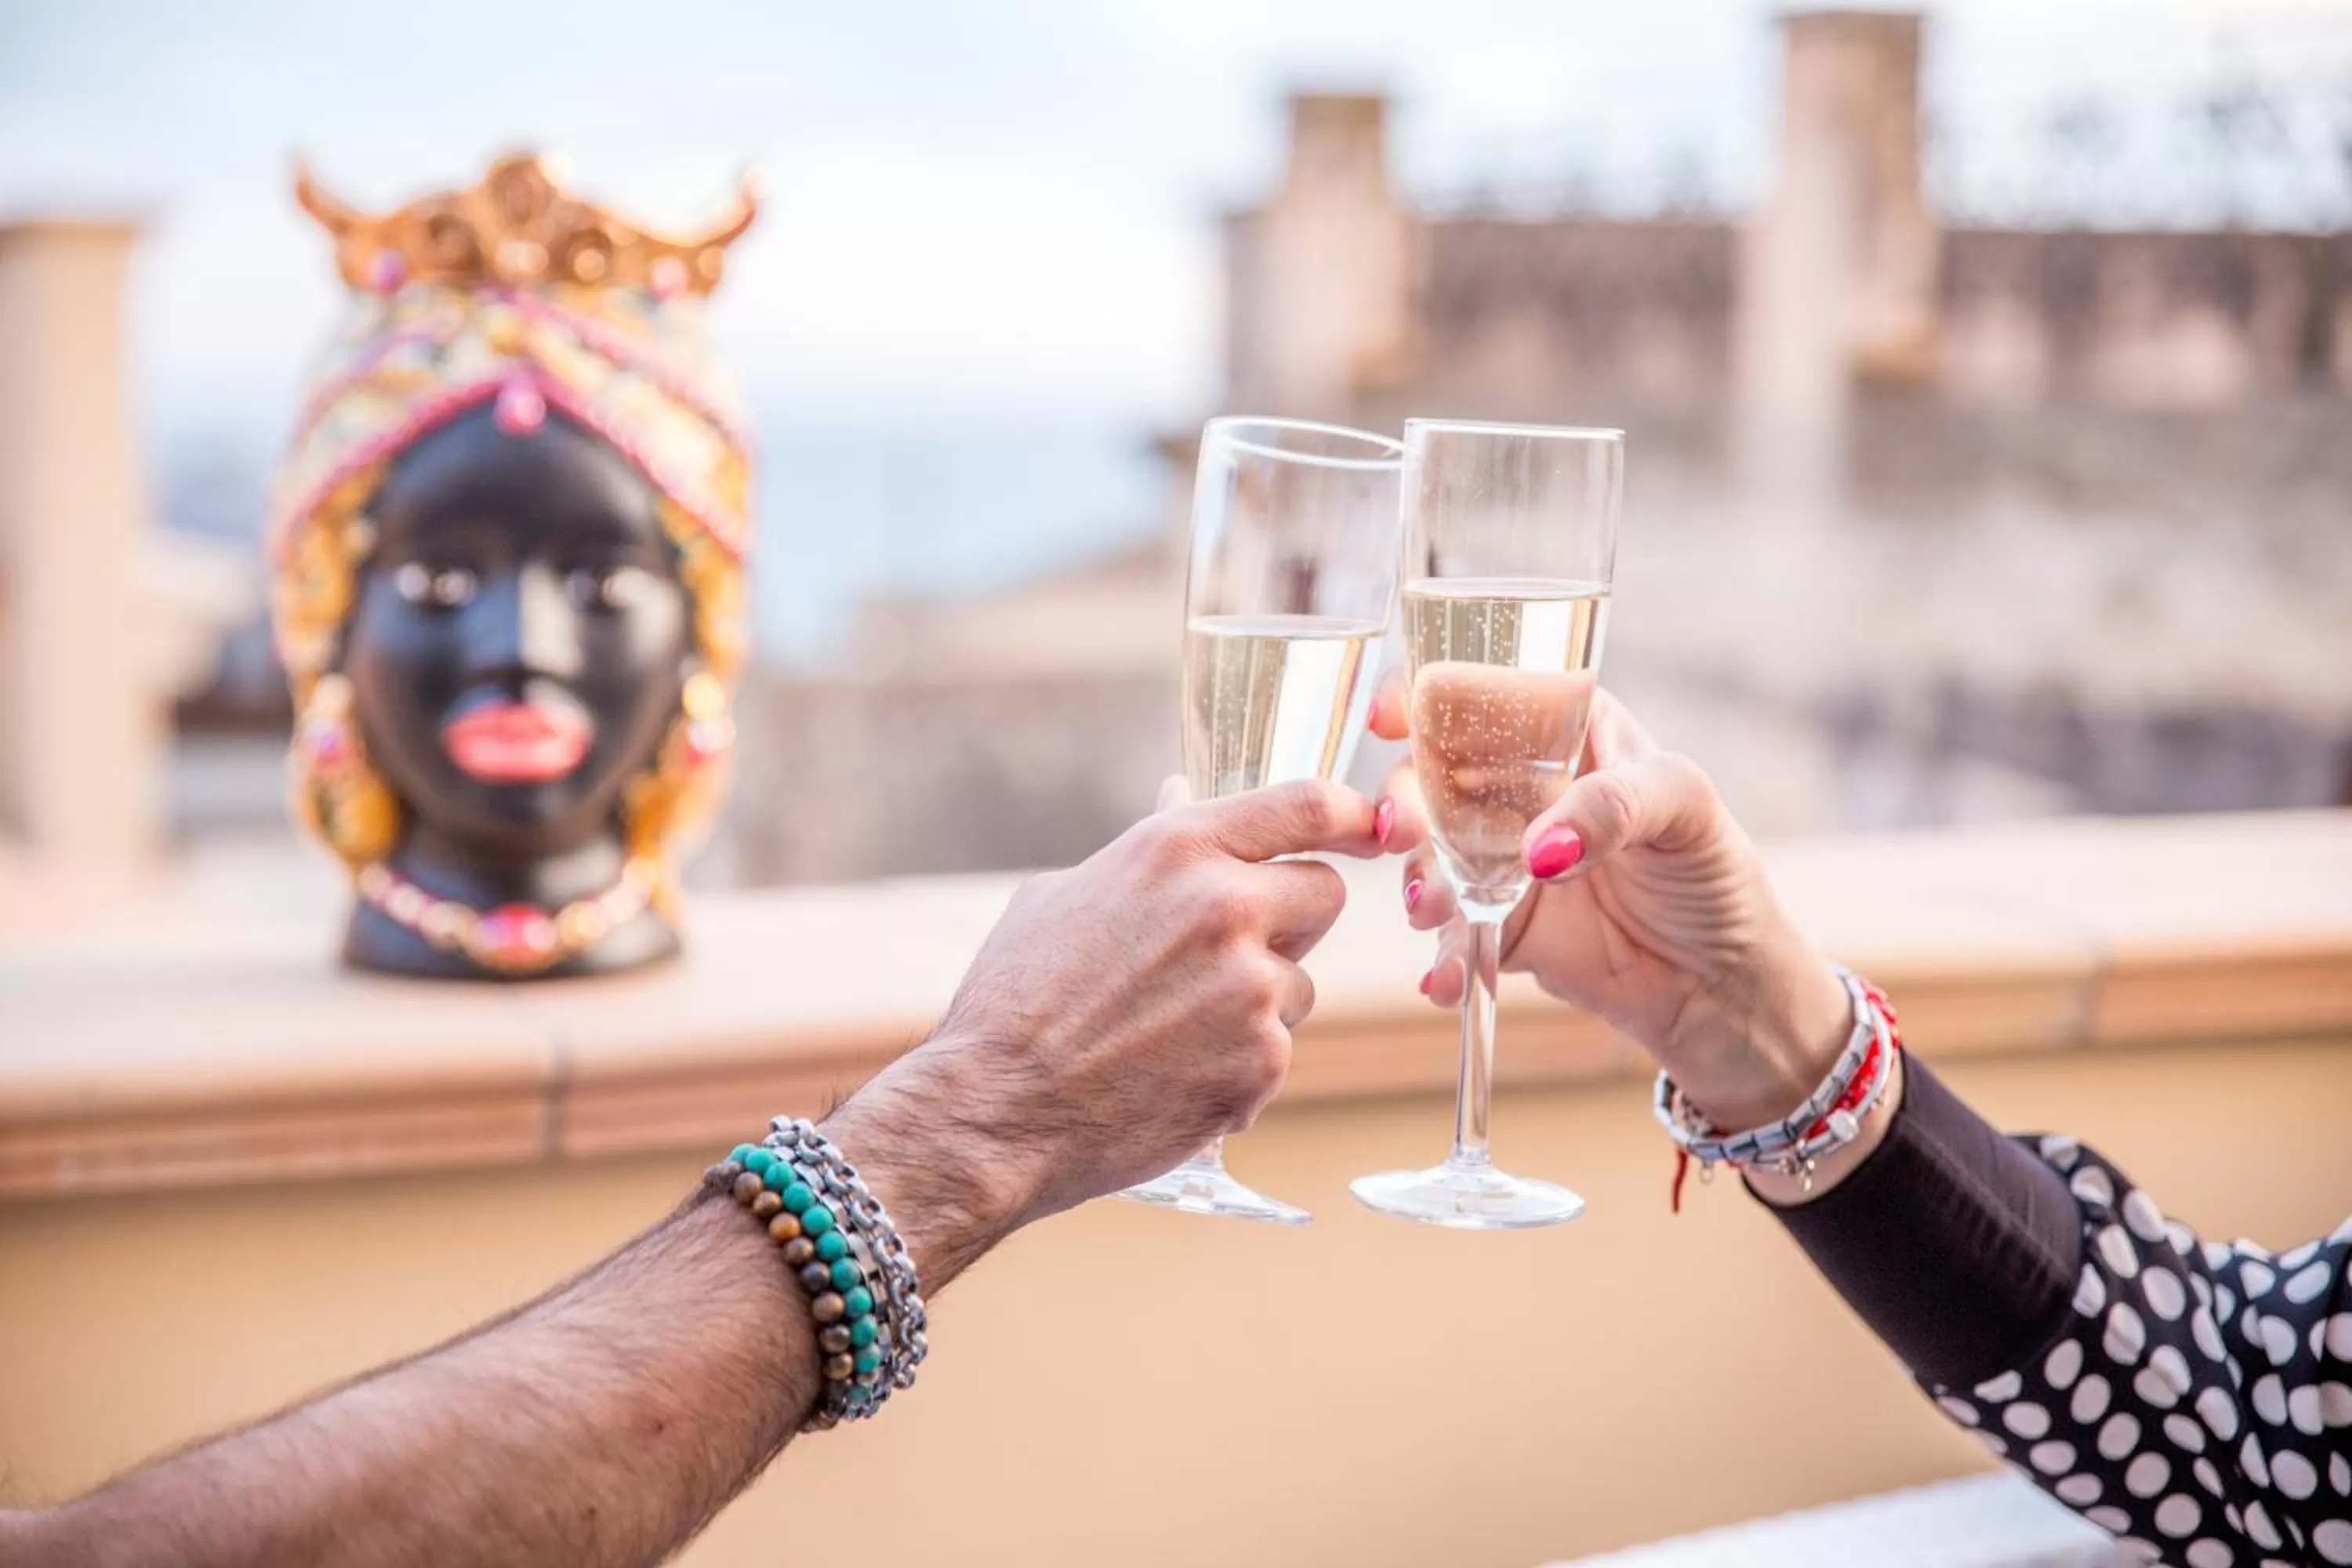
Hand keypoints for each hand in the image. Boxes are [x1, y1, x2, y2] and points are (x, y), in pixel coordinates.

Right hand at [831, 776, 1380, 1266]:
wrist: (995, 1110)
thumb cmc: (1014, 1000)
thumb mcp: (1065, 894)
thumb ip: (1146, 851)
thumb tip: (1184, 799)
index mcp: (1177, 850)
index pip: (1307, 804)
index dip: (1352, 811)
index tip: (1372, 825)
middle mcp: (1226, 907)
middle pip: (1326, 892)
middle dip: (1291, 919)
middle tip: (1234, 951)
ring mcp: (1251, 988)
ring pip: (1300, 982)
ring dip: (1258, 1003)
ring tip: (1171, 1030)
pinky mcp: (1263, 1062)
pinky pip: (1277, 1050)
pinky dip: (1239, 1065)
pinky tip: (1171, 1076)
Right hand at [1372, 674, 1851, 1135]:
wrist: (1727, 990)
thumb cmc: (1717, 876)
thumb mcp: (1685, 810)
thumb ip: (1612, 807)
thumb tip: (1538, 850)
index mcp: (1566, 732)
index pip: (1486, 695)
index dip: (1427, 696)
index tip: (1390, 716)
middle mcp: (1521, 790)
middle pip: (1433, 775)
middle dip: (1404, 799)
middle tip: (1405, 833)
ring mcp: (1503, 861)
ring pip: (1428, 856)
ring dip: (1417, 880)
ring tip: (1433, 913)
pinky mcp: (1500, 928)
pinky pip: (1450, 938)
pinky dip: (1440, 959)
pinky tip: (1445, 981)